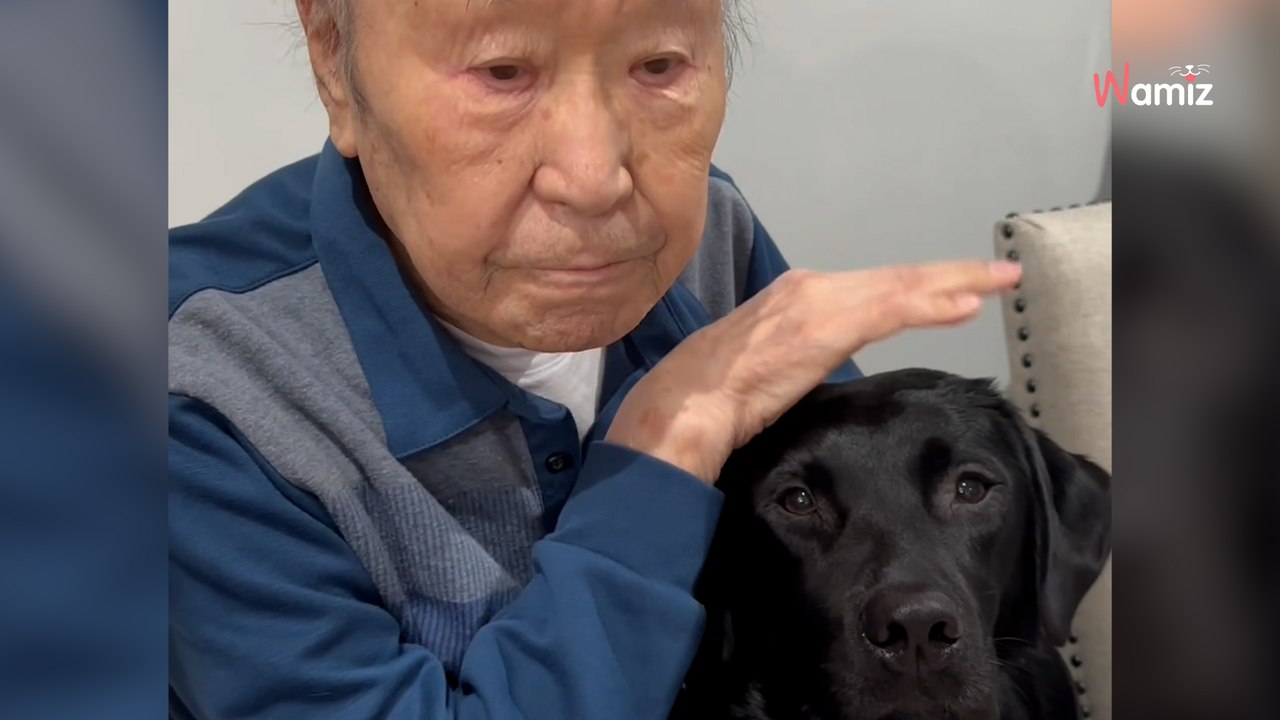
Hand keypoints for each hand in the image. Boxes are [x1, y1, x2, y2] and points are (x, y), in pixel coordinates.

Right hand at [605, 260, 1021, 482]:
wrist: (690, 402)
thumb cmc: (719, 396)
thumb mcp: (771, 367)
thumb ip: (806, 358)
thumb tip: (830, 372)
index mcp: (796, 295)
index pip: (872, 288)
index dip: (920, 285)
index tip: (960, 287)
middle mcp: (810, 287)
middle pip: (895, 279)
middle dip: (951, 274)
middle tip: (1001, 273)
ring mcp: (819, 302)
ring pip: (900, 288)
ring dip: (954, 283)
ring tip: (997, 281)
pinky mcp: (825, 325)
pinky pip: (890, 309)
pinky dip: (930, 304)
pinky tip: (964, 303)